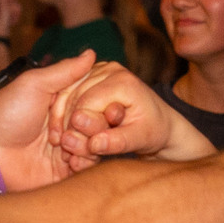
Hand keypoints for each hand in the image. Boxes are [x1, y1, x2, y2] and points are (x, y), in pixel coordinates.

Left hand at [0, 54, 111, 191]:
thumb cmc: (6, 114)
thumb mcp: (34, 84)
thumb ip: (65, 70)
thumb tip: (91, 53)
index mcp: (65, 99)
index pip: (96, 97)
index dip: (95, 102)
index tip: (83, 107)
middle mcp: (70, 121)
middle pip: (101, 121)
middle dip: (91, 124)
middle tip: (71, 126)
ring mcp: (70, 145)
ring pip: (99, 144)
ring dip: (87, 143)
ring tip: (63, 143)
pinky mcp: (68, 169)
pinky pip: (89, 166)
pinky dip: (84, 162)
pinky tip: (68, 159)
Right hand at [54, 65, 209, 164]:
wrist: (159, 123)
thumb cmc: (152, 132)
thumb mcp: (140, 140)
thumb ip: (117, 142)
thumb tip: (93, 144)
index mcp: (122, 82)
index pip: (85, 105)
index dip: (77, 130)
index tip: (77, 153)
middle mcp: (109, 69)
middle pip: (74, 99)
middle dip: (69, 128)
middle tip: (69, 153)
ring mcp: (99, 69)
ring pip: (66, 95)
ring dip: (63, 122)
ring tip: (69, 147)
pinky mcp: (92, 74)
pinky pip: (67, 93)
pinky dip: (63, 114)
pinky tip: (66, 133)